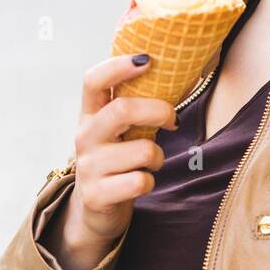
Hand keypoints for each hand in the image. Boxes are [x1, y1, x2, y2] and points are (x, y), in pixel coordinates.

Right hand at [48, 54, 177, 269]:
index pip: (93, 81)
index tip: (147, 60)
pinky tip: (140, 182)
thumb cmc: (119, 160)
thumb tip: (185, 75)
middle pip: (122, 109)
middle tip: (172, 120)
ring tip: (149, 162)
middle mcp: (84, 137)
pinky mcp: (96, 195)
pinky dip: (150, 181)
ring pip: (143, 150)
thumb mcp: (121, 130)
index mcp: (90, 115)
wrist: (95, 209)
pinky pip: (141, 181)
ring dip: (158, 157)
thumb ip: (138, 106)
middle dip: (158, 111)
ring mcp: (88, 166)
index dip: (118, 66)